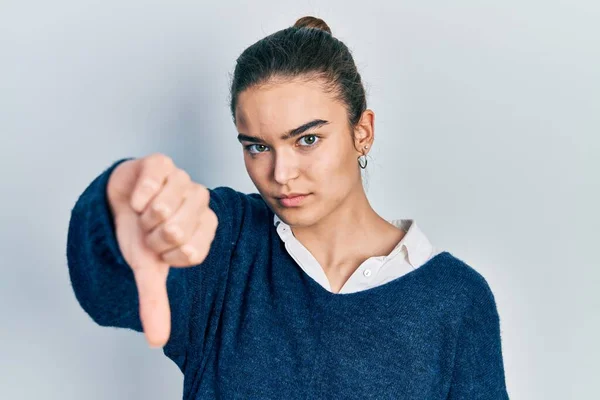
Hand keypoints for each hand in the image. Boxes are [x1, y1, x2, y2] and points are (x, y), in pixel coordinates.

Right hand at [107, 153, 217, 347]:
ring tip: (144, 211)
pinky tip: (138, 196)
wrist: (119, 201)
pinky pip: (153, 181)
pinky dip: (138, 194)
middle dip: (152, 236)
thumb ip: (155, 301)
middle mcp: (201, 202)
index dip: (166, 255)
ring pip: (163, 208)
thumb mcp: (147, 268)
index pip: (190, 253)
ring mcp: (184, 179)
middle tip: (150, 228)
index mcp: (205, 228)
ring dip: (143, 216)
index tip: (159, 248)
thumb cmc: (140, 233)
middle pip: (177, 231)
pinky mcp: (163, 162)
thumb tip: (157, 341)